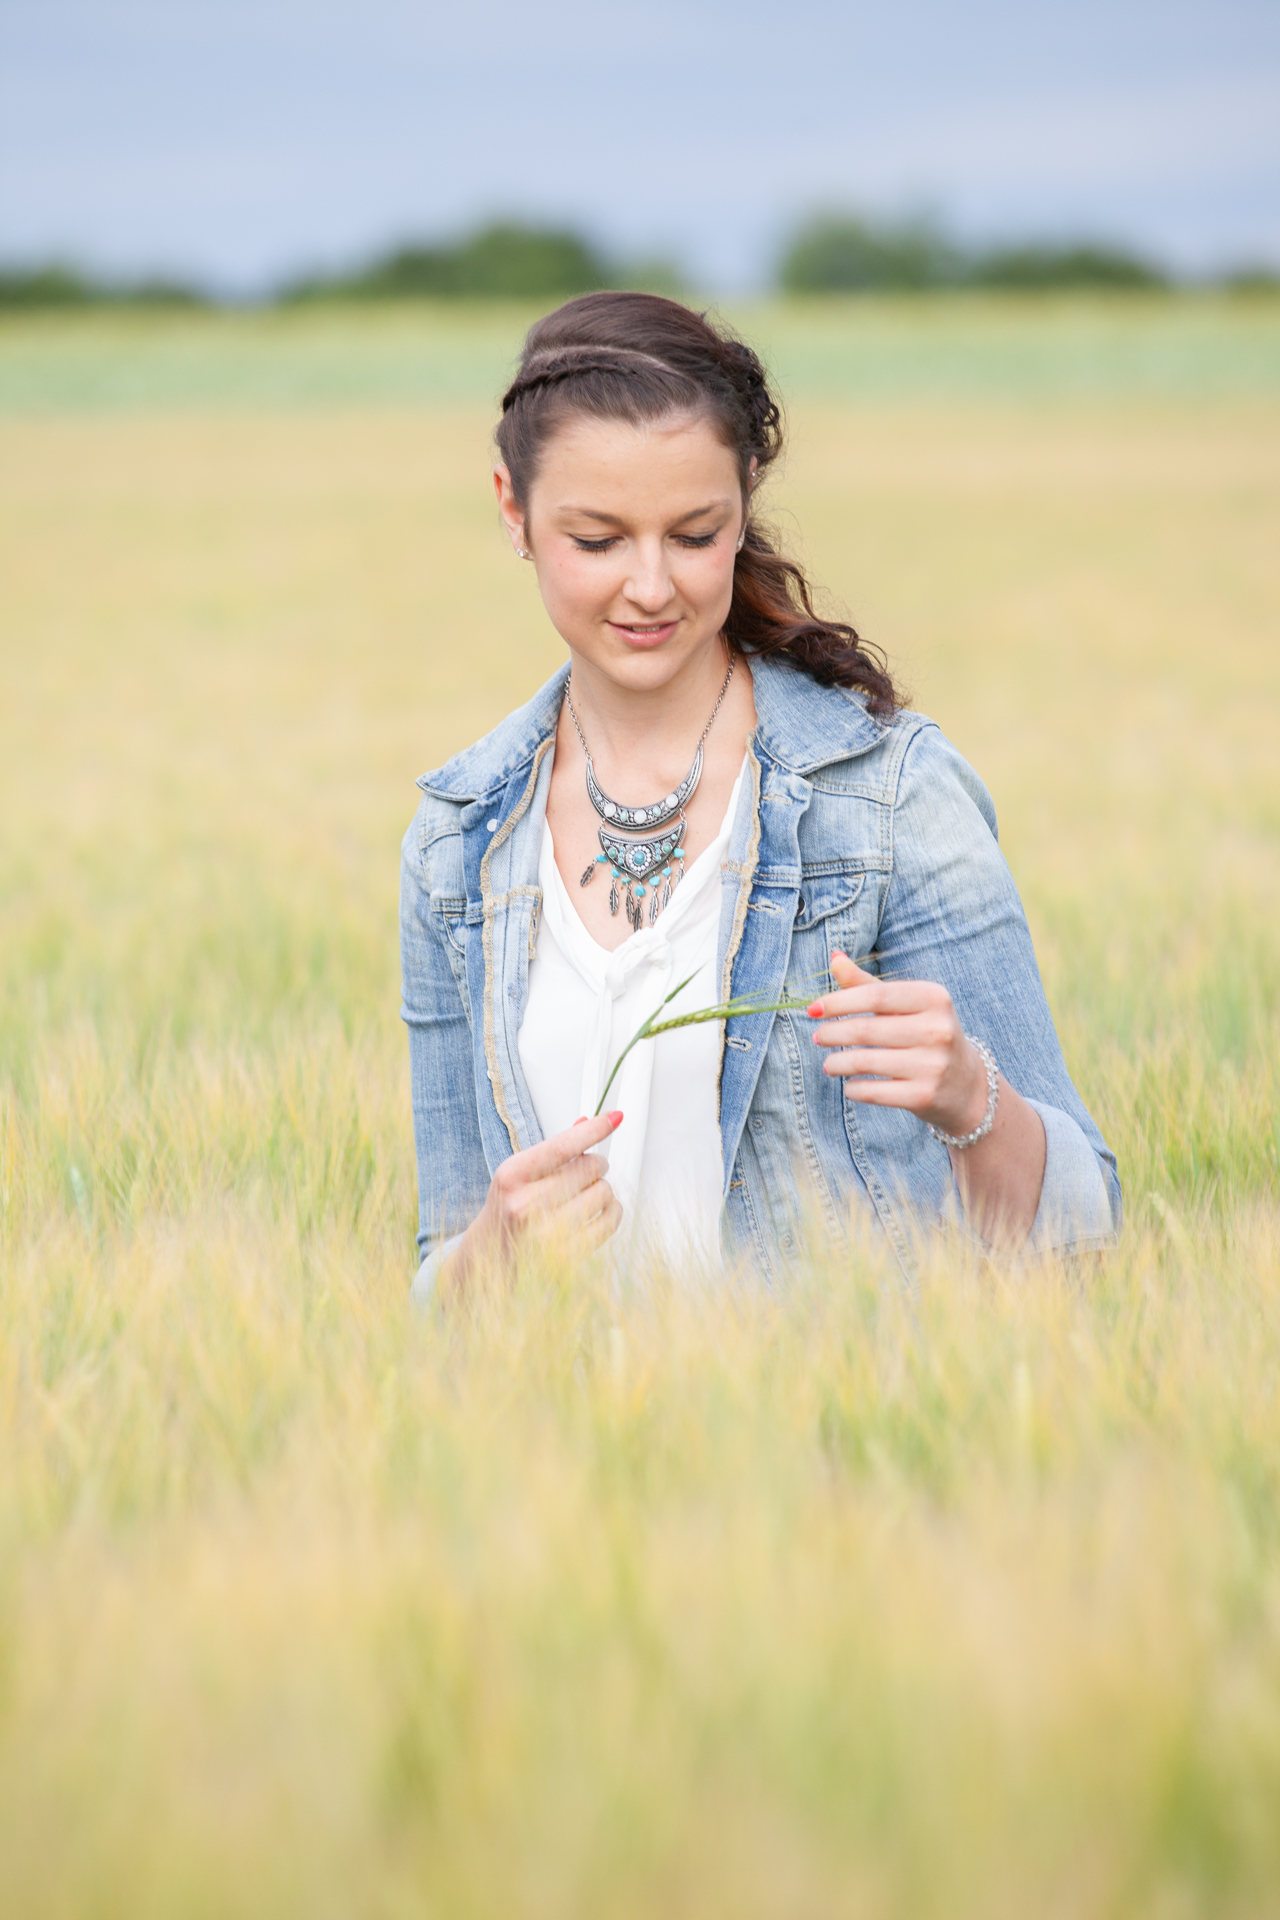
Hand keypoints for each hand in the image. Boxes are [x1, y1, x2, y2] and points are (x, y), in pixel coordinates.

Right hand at [442, 1112, 623, 1293]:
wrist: (489, 1259)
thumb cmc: (506, 1212)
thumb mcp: (519, 1175)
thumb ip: (553, 1150)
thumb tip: (586, 1123)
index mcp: (512, 1177)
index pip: (563, 1146)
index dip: (594, 1130)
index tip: (613, 1118)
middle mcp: (525, 1205)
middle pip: (590, 1168)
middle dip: (596, 1164)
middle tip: (586, 1170)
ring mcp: (545, 1233)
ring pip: (604, 1192)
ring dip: (602, 1189)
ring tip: (585, 1194)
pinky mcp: (566, 1256)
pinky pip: (610, 1221)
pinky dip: (613, 1210)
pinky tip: (600, 1210)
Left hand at [807, 952, 987, 1136]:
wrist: (966, 1084)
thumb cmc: (926, 1034)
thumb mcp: (906, 1005)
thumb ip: (868, 984)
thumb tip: (834, 958)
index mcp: (933, 998)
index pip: (875, 995)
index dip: (838, 1001)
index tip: (812, 1009)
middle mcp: (938, 1030)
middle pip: (866, 1029)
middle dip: (832, 1033)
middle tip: (817, 1037)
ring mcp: (933, 1065)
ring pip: (865, 1062)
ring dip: (837, 1063)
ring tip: (828, 1064)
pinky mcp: (925, 1096)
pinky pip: (874, 1092)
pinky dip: (853, 1088)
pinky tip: (849, 1084)